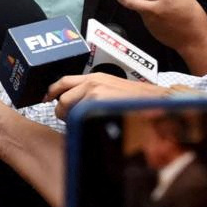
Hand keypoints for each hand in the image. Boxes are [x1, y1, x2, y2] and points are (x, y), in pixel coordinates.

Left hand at [45, 73, 168, 120]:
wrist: (160, 102)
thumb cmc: (140, 100)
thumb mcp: (114, 88)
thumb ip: (96, 92)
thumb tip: (80, 102)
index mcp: (96, 78)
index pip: (63, 81)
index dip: (51, 91)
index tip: (46, 99)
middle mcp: (93, 83)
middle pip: (62, 99)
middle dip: (62, 113)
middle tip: (71, 121)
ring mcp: (95, 94)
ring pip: (68, 111)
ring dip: (71, 121)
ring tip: (84, 126)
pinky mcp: (99, 105)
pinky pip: (79, 119)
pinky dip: (81, 126)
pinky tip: (92, 128)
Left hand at [109, 0, 206, 71]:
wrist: (195, 40)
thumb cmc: (194, 19)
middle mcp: (154, 9)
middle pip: (129, 1)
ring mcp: (150, 20)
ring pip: (137, 7)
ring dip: (138, 1)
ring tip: (152, 0)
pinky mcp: (150, 28)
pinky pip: (144, 15)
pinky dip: (146, 10)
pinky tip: (158, 11)